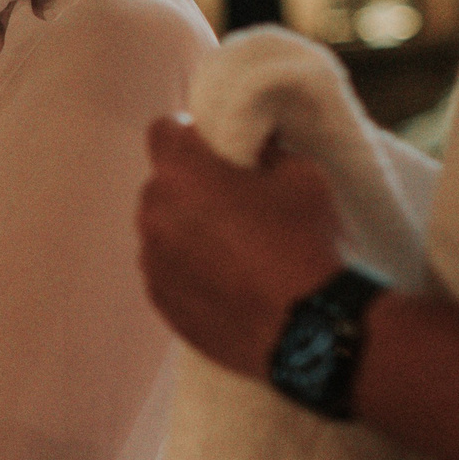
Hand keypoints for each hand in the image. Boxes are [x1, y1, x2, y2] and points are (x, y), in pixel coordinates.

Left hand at [138, 113, 345, 376]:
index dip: (189, 134)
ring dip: (186, 229)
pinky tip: (226, 279)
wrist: (307, 328)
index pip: (163, 131)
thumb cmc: (305, 243)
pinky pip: (165, 269)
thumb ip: (268, 151)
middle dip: (190, 186)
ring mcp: (152, 260)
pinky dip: (186, 268)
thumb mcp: (302, 175)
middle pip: (162, 185)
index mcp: (183, 174)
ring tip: (233, 247)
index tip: (213, 146)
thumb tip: (257, 144)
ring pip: (161, 229)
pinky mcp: (159, 299)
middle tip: (233, 200)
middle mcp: (154, 214)